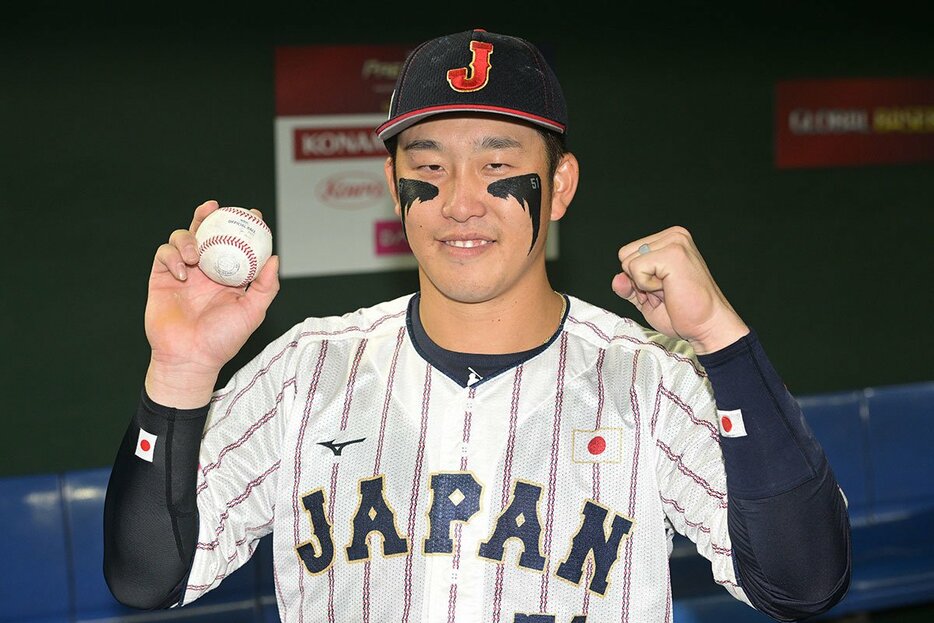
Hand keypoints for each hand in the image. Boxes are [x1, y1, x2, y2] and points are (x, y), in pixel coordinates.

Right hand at [144, 200, 279, 406]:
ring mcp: (182, 273)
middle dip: (209, 216)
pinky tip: (183, 271)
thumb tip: (275, 259)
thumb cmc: (222, 340)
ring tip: (195, 255)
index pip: (235, 244)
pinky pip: (163, 255)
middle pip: (205, 234)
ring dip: (188, 239)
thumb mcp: (252, 312)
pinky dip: (172, 256)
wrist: (190, 358)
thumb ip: (265, 287)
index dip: (242, 227)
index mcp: (228, 277)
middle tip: (214, 207)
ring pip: (182, 239)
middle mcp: (205, 272)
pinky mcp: (161, 279)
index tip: (252, 214)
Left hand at [611, 226, 747, 353]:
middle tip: (666, 292)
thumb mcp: (647, 299)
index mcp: (669, 241)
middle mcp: (674, 236)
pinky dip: (647, 286)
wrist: (707, 326)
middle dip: (638, 281)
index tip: (662, 289)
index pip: (628, 253)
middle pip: (625, 255)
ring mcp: (675, 242)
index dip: (637, 279)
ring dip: (644, 284)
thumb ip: (630, 287)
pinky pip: (636, 269)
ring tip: (669, 291)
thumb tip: (617, 279)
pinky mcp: (673, 253)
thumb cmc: (685, 313)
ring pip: (628, 261)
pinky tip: (669, 289)